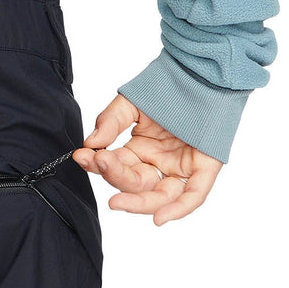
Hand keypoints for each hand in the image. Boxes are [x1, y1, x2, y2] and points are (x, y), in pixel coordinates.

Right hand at [72, 93, 222, 224]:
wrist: (205, 68)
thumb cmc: (170, 85)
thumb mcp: (132, 102)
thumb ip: (111, 121)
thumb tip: (91, 143)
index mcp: (139, 152)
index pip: (115, 167)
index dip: (99, 165)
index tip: (83, 155)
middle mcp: (158, 165)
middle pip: (134, 186)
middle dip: (114, 179)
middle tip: (100, 164)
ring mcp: (181, 169)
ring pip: (159, 197)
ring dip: (137, 203)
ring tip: (116, 203)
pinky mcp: (204, 168)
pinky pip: (192, 196)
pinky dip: (177, 209)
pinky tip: (159, 219)